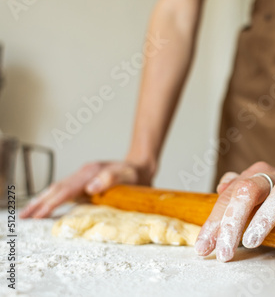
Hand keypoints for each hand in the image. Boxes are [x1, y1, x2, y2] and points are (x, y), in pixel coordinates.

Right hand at [20, 161, 151, 218]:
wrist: (141, 167)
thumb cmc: (135, 173)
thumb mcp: (128, 175)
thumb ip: (111, 178)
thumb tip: (90, 187)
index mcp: (90, 172)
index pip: (66, 190)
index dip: (51, 203)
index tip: (38, 214)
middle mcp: (83, 174)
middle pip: (57, 189)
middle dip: (40, 203)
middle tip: (23, 216)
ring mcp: (83, 177)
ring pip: (58, 189)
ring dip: (42, 201)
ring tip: (28, 213)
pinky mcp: (85, 182)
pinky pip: (65, 191)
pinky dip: (53, 198)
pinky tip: (45, 206)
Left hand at [194, 161, 274, 261]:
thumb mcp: (251, 199)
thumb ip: (233, 196)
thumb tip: (220, 189)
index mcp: (252, 176)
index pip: (229, 195)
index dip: (215, 222)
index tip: (205, 246)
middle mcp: (271, 176)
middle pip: (248, 190)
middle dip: (233, 222)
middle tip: (225, 250)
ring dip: (264, 217)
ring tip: (251, 241)